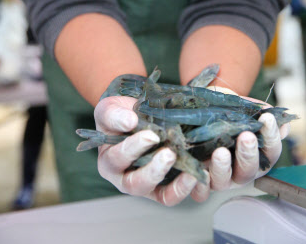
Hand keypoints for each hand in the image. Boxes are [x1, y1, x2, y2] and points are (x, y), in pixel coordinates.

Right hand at [94, 96, 209, 205]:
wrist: (136, 115)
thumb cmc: (119, 115)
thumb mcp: (109, 109)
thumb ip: (114, 115)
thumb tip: (129, 121)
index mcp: (109, 160)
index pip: (118, 158)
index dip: (134, 148)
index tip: (151, 135)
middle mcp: (125, 178)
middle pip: (137, 184)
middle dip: (154, 170)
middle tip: (169, 154)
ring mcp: (148, 184)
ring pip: (161, 196)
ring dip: (176, 186)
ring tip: (189, 172)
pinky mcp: (165, 186)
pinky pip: (175, 194)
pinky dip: (186, 188)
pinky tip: (196, 175)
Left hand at [206, 86, 289, 190]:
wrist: (198, 112)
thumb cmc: (224, 112)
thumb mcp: (240, 107)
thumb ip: (257, 112)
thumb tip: (278, 119)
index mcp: (256, 155)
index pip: (270, 150)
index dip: (271, 136)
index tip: (267, 118)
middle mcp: (240, 171)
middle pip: (249, 169)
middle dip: (249, 153)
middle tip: (247, 136)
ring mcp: (220, 178)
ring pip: (223, 180)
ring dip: (222, 167)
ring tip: (220, 152)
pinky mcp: (201, 183)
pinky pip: (200, 191)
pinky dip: (199, 184)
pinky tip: (198, 171)